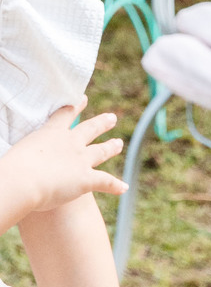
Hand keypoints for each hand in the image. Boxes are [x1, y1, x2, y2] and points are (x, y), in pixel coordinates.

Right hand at [0, 104, 125, 229]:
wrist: (24, 179)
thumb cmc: (11, 167)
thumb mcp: (14, 153)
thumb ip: (19, 154)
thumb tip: (7, 163)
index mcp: (51, 133)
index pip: (65, 115)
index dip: (76, 106)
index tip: (83, 99)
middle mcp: (70, 142)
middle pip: (89, 129)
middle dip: (101, 123)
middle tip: (112, 117)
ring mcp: (80, 160)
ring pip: (100, 151)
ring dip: (110, 147)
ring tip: (119, 143)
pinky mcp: (86, 179)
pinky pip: (104, 181)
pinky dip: (115, 185)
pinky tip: (124, 188)